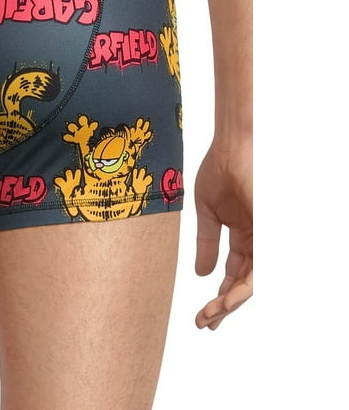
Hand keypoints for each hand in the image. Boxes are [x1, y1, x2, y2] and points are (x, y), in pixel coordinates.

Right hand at [194, 139, 252, 328]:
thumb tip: (202, 274)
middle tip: (206, 323)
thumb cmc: (219, 169)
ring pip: (253, 281)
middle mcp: (256, 239)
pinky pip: (261, 268)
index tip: (203, 313)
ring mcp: (264, 237)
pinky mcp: (268, 234)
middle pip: (243, 282)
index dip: (219, 294)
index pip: (234, 272)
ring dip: (232, 302)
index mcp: (242, 233)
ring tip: (213, 315)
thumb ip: (206, 242)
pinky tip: (229, 299)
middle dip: (225, 306)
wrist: (231, 147)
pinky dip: (245, 286)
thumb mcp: (207, 212)